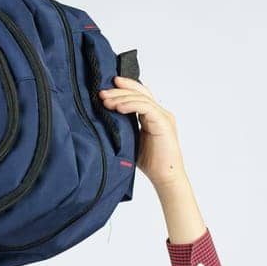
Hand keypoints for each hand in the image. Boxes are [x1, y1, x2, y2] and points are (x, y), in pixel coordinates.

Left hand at [98, 75, 185, 189]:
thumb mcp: (132, 140)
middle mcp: (159, 113)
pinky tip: (119, 108)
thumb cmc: (151, 163)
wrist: (165, 177)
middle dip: (119, 91)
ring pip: (141, 97)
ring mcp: (163, 116)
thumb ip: (125, 127)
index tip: (106, 88)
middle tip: (101, 93)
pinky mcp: (163, 122)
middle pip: (140, 92)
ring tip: (106, 101)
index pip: (139, 95)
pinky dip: (131, 105)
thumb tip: (105, 120)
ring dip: (121, 98)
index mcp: (153, 116)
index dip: (124, 88)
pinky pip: (146, 107)